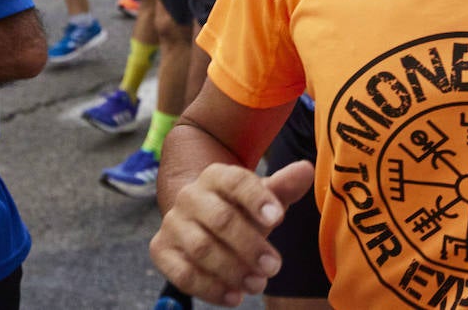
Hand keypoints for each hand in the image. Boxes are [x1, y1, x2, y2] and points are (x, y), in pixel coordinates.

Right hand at [150, 160, 313, 306]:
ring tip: (258, 284)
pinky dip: (209, 288)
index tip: (278, 218)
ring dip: (232, 270)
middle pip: (220, 219)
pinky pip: (183, 273)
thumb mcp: (263, 197)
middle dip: (250, 245)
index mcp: (216, 176)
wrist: (199, 218)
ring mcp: (173, 222)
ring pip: (201, 248)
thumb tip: (306, 170)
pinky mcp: (161, 250)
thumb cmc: (240, 208)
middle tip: (274, 267)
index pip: (236, 182)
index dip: (257, 198)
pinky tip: (234, 297)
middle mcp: (190, 196)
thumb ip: (283, 188)